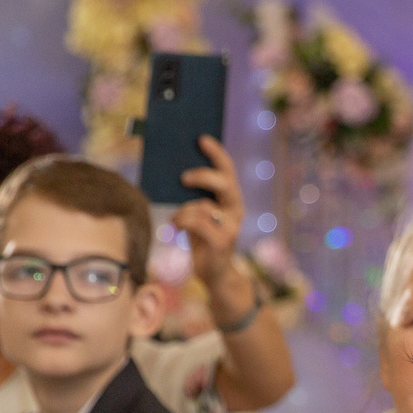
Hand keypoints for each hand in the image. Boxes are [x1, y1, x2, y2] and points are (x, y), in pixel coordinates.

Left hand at [173, 136, 250, 303]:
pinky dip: (182, 221)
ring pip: (204, 205)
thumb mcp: (199, 214)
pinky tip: (176, 227)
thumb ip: (195, 197)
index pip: (227, 170)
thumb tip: (176, 175)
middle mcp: (236, 209)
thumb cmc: (202, 240)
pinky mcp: (222, 240)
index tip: (202, 138)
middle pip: (225, 182)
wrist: (215, 274)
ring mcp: (232, 225)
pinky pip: (197, 222)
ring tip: (176, 219)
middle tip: (182, 177)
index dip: (216, 153)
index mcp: (231, 198)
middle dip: (203, 176)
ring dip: (184, 210)